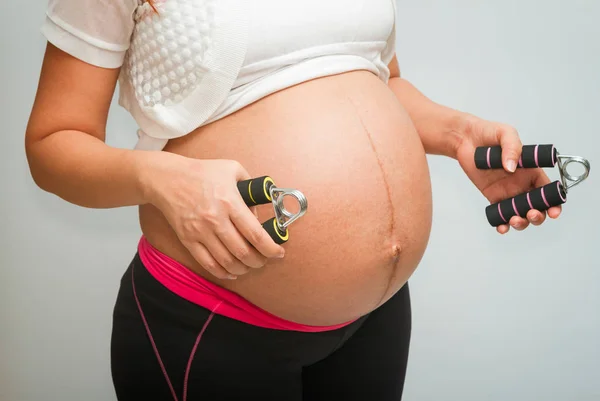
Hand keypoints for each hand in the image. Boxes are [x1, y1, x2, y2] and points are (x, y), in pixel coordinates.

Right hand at [140, 152, 285, 278]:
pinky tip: (231, 272)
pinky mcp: (188, 240)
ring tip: (249, 266)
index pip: (255, 234)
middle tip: (265, 260)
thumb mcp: (233, 169)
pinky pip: (208, 263)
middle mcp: (215, 219)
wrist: (167, 179)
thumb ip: (251, 187)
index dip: (271, 248)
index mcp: (230, 202)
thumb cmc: (202, 172)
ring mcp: (200, 232)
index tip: (278, 253)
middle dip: (259, 261)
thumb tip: (261, 209)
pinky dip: (222, 272)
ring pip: (227, 261)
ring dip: (242, 269)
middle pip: (243, 252)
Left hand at [454, 114, 561, 233]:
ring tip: (514, 220)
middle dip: (538, 216)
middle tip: (531, 214)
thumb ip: (512, 147)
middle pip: (536, 207)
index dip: (554, 203)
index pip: (548, 190)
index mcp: (532, 171)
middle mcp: (522, 184)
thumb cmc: (488, 133)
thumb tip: (511, 168)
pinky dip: (502, 224)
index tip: (553, 211)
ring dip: (522, 223)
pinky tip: (502, 227)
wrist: (465, 139)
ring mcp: (507, 192)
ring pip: (520, 214)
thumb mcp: (505, 133)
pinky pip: (500, 214)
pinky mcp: (492, 196)